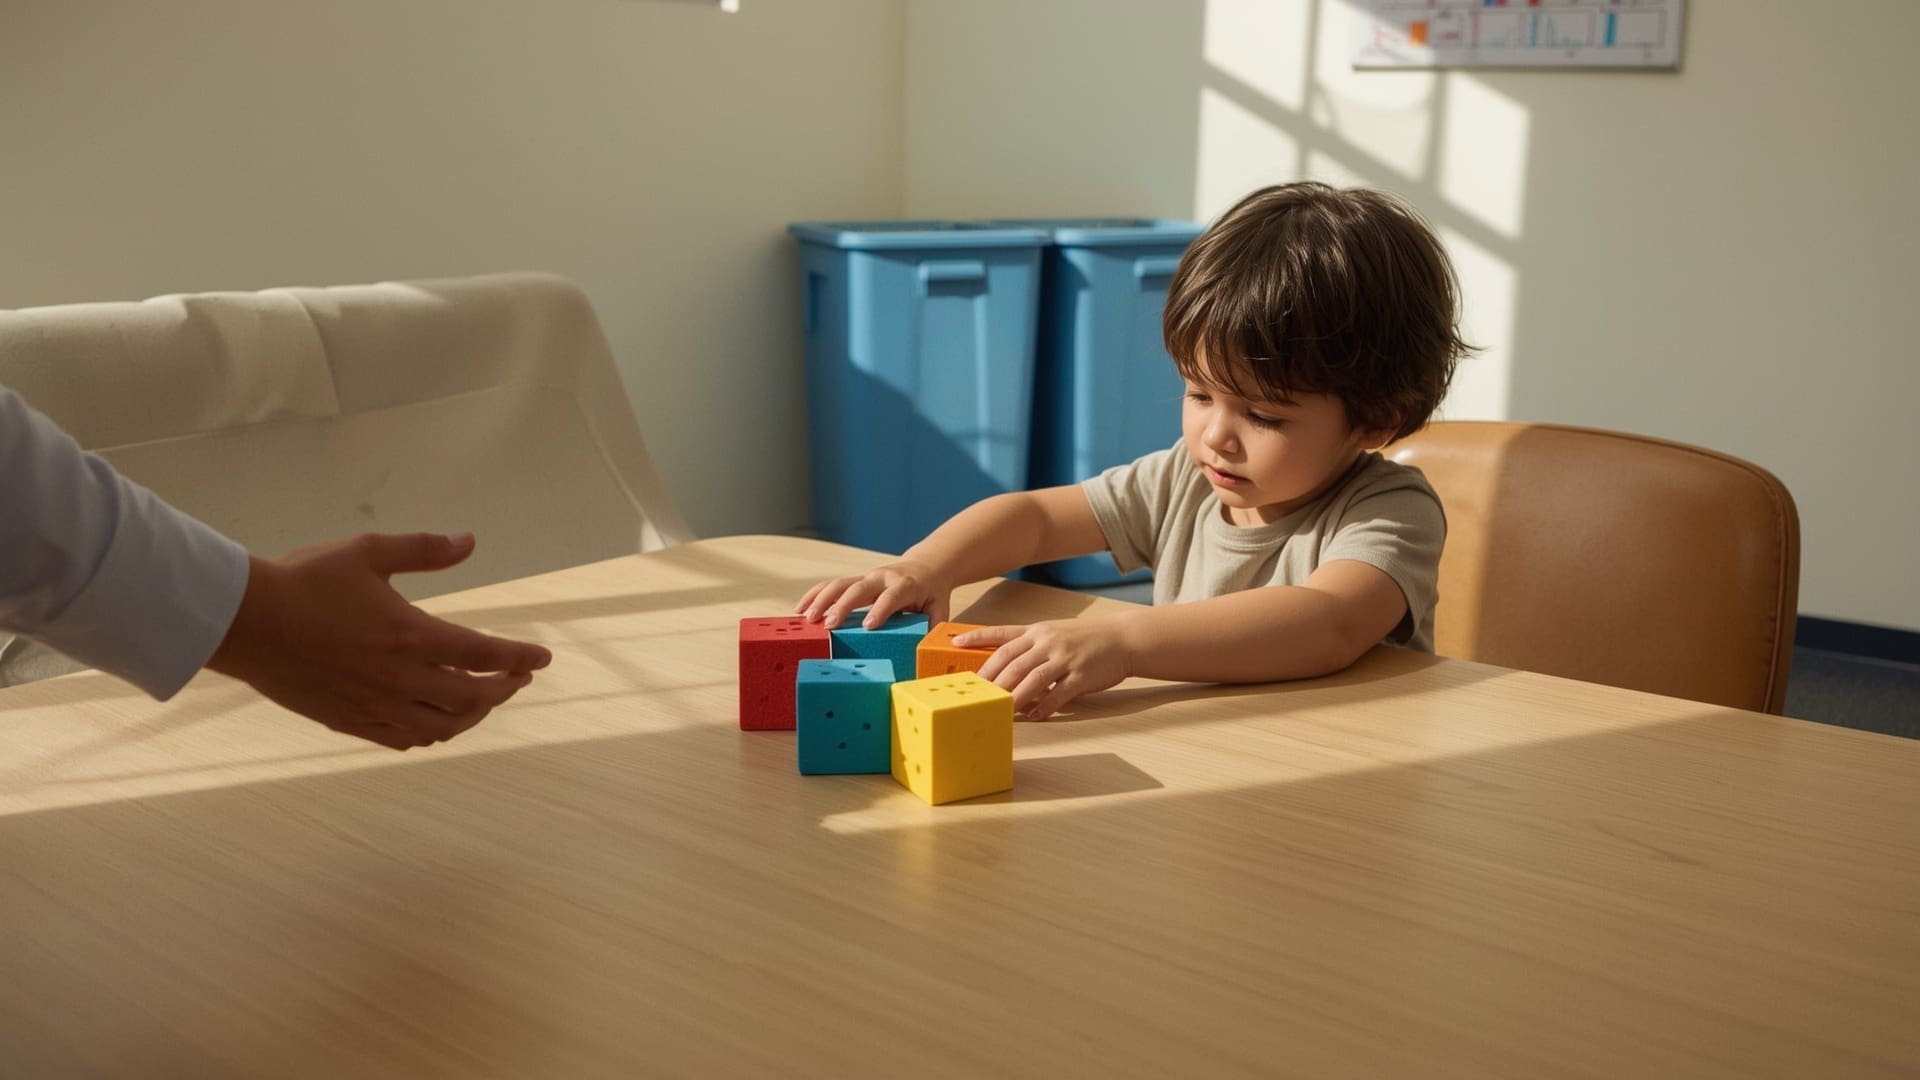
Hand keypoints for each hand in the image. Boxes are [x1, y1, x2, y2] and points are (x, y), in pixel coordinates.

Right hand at [207, 532, 552, 749]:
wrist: (245, 622)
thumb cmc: (306, 581)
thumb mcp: (369, 552)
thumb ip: (424, 549)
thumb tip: (469, 541)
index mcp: (413, 636)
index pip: (485, 655)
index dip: (520, 658)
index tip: (543, 658)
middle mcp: (401, 679)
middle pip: (473, 698)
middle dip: (504, 688)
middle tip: (516, 677)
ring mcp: (375, 706)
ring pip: (442, 726)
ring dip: (472, 715)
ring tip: (482, 699)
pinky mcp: (349, 722)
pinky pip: (403, 739)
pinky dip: (432, 732)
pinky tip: (436, 721)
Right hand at [796, 559, 951, 629]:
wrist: (925, 567)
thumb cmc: (931, 594)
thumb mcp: (939, 609)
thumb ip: (933, 627)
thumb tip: (923, 650)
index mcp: (905, 585)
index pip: (891, 596)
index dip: (880, 610)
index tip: (867, 626)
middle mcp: (882, 578)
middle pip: (859, 588)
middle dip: (842, 606)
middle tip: (828, 625)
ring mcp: (866, 577)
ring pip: (839, 583)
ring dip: (821, 600)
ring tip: (807, 619)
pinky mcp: (854, 580)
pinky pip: (831, 585)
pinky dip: (814, 595)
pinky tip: (800, 609)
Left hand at [958, 619, 1132, 721]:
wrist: (1123, 639)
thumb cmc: (1086, 639)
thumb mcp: (1054, 632)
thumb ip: (1030, 646)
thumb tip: (1003, 666)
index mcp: (1038, 631)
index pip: (1001, 635)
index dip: (977, 638)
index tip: (955, 643)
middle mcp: (1048, 642)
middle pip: (1012, 662)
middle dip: (992, 681)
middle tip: (975, 696)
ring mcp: (1065, 658)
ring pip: (1032, 679)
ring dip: (1013, 697)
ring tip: (999, 711)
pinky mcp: (1081, 675)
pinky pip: (1059, 693)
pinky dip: (1044, 706)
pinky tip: (1033, 716)